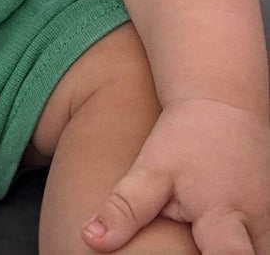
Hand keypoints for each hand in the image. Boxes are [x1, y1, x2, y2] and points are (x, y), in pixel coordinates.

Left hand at [81, 97, 269, 254]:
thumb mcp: (151, 169)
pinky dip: (245, 249)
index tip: (202, 254)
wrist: (223, 103)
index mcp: (224, 217)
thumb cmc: (184, 139)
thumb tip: (90, 239)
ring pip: (262, 253)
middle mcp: (258, 227)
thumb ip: (126, 208)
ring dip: (238, 253)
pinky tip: (213, 238)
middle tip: (197, 242)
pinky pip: (263, 247)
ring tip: (204, 238)